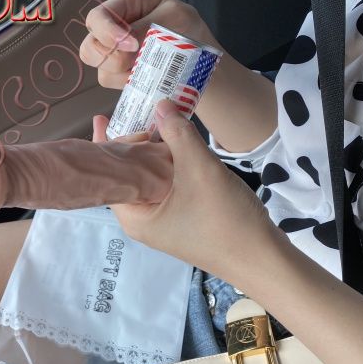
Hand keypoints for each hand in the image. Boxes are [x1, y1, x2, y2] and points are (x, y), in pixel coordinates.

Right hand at [80, 0, 219, 88]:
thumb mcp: (175, 18)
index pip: (98, 16)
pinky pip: (110, 80)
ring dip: (119, 70)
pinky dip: (125, 82)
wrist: (201, 64)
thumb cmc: (191, 33)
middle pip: (90, 43)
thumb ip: (147, 26)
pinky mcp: (119, 73)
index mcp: (127, 6)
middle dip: (109, 55)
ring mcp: (115, 52)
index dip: (107, 32)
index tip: (131, 45)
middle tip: (134, 59)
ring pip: (99, 64)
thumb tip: (126, 40)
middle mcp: (115, 29)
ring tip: (145, 68)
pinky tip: (144, 77)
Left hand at [92, 100, 282, 283]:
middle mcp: (142, 221)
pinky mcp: (183, 221)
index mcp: (134, 216)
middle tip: (140, 118)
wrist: (262, 259)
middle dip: (131, 147)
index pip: (108, 174)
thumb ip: (178, 134)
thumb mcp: (199, 169)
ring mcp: (163, 223)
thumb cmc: (224, 218)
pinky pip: (166, 187)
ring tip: (155, 126)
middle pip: (127, 176)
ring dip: (153, 155)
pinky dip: (169, 167)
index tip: (100, 118)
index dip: (105, 144)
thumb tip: (161, 104)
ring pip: (149, 181)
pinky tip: (176, 149)